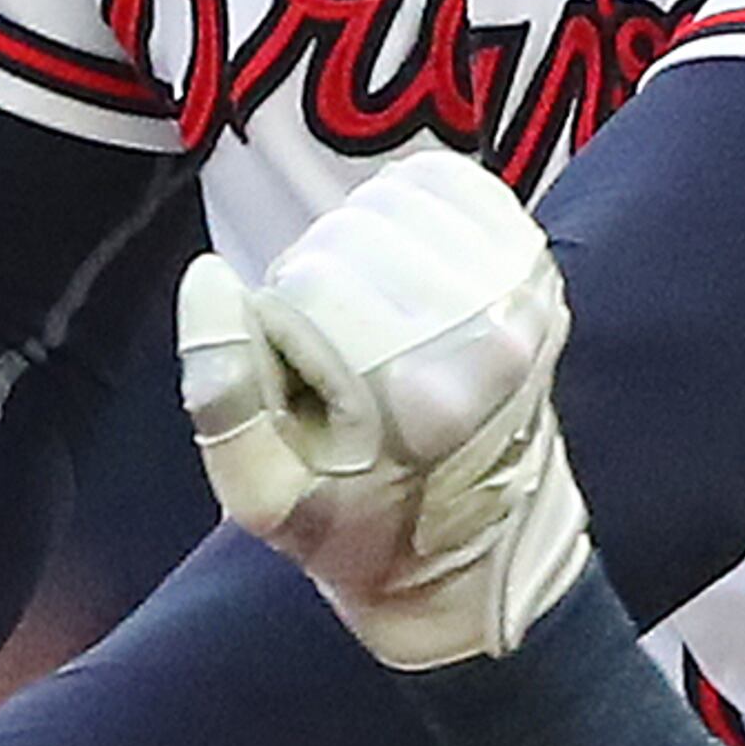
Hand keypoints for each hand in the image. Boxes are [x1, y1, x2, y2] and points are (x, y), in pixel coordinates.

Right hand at [178, 155, 594, 670]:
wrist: (475, 559)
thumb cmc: (362, 535)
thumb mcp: (263, 498)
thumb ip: (221, 395)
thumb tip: (209, 276)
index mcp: (425, 387)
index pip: (311, 278)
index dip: (278, 317)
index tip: (301, 377)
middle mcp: (491, 328)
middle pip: (353, 232)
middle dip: (317, 277)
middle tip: (333, 351)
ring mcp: (525, 292)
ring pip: (395, 203)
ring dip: (361, 242)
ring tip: (366, 311)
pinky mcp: (535, 269)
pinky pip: (453, 185)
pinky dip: (412, 205)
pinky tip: (400, 260)